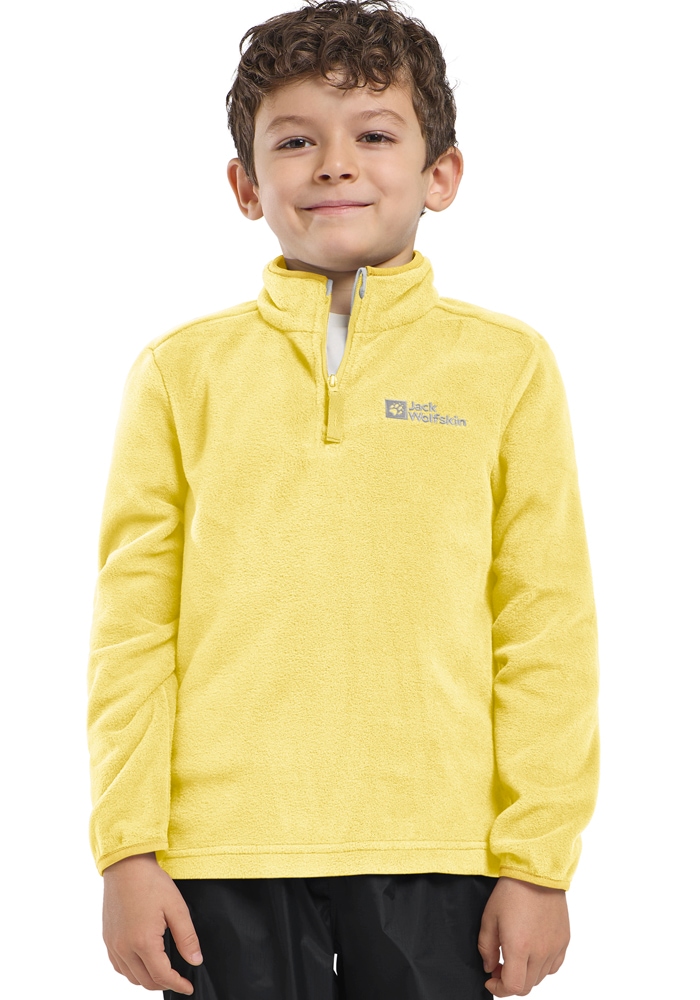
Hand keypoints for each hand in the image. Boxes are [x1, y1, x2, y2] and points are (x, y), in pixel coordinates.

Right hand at [102, 852, 202, 993]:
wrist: (126, 865)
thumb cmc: (151, 883)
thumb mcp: (177, 908)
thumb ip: (187, 938)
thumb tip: (195, 961)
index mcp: (143, 942)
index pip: (162, 976)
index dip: (177, 984)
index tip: (188, 987)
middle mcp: (124, 948)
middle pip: (145, 981)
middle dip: (164, 984)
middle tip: (179, 980)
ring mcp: (113, 944)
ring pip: (130, 976)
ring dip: (147, 979)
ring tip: (163, 972)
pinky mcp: (108, 938)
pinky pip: (119, 966)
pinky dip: (132, 971)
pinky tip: (142, 962)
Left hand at [477, 876, 569, 995]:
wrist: (536, 873)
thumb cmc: (511, 891)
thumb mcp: (489, 917)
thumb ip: (486, 947)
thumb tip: (489, 967)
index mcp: (519, 947)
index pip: (513, 986)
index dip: (499, 989)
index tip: (490, 980)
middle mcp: (540, 952)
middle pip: (527, 986)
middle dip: (510, 982)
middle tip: (499, 967)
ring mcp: (555, 947)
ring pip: (540, 977)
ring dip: (525, 974)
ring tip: (515, 957)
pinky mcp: (564, 941)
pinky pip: (553, 966)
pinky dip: (542, 967)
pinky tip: (532, 953)